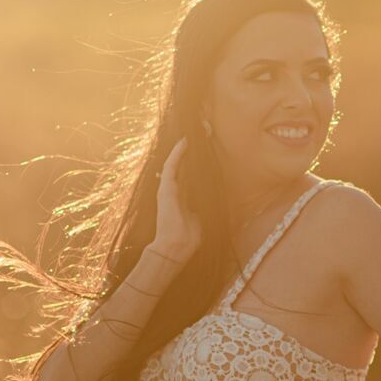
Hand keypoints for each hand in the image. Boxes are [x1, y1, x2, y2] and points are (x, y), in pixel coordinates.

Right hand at [151, 138, 201, 258]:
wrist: (175, 247)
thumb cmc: (189, 238)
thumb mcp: (200, 219)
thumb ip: (202, 209)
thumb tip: (214, 203)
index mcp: (183, 198)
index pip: (190, 176)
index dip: (196, 164)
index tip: (205, 151)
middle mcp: (175, 191)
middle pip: (183, 167)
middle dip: (190, 152)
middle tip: (199, 135)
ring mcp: (169, 188)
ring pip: (176, 163)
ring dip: (184, 149)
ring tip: (191, 134)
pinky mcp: (166, 188)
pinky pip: (172, 166)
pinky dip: (177, 153)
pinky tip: (184, 142)